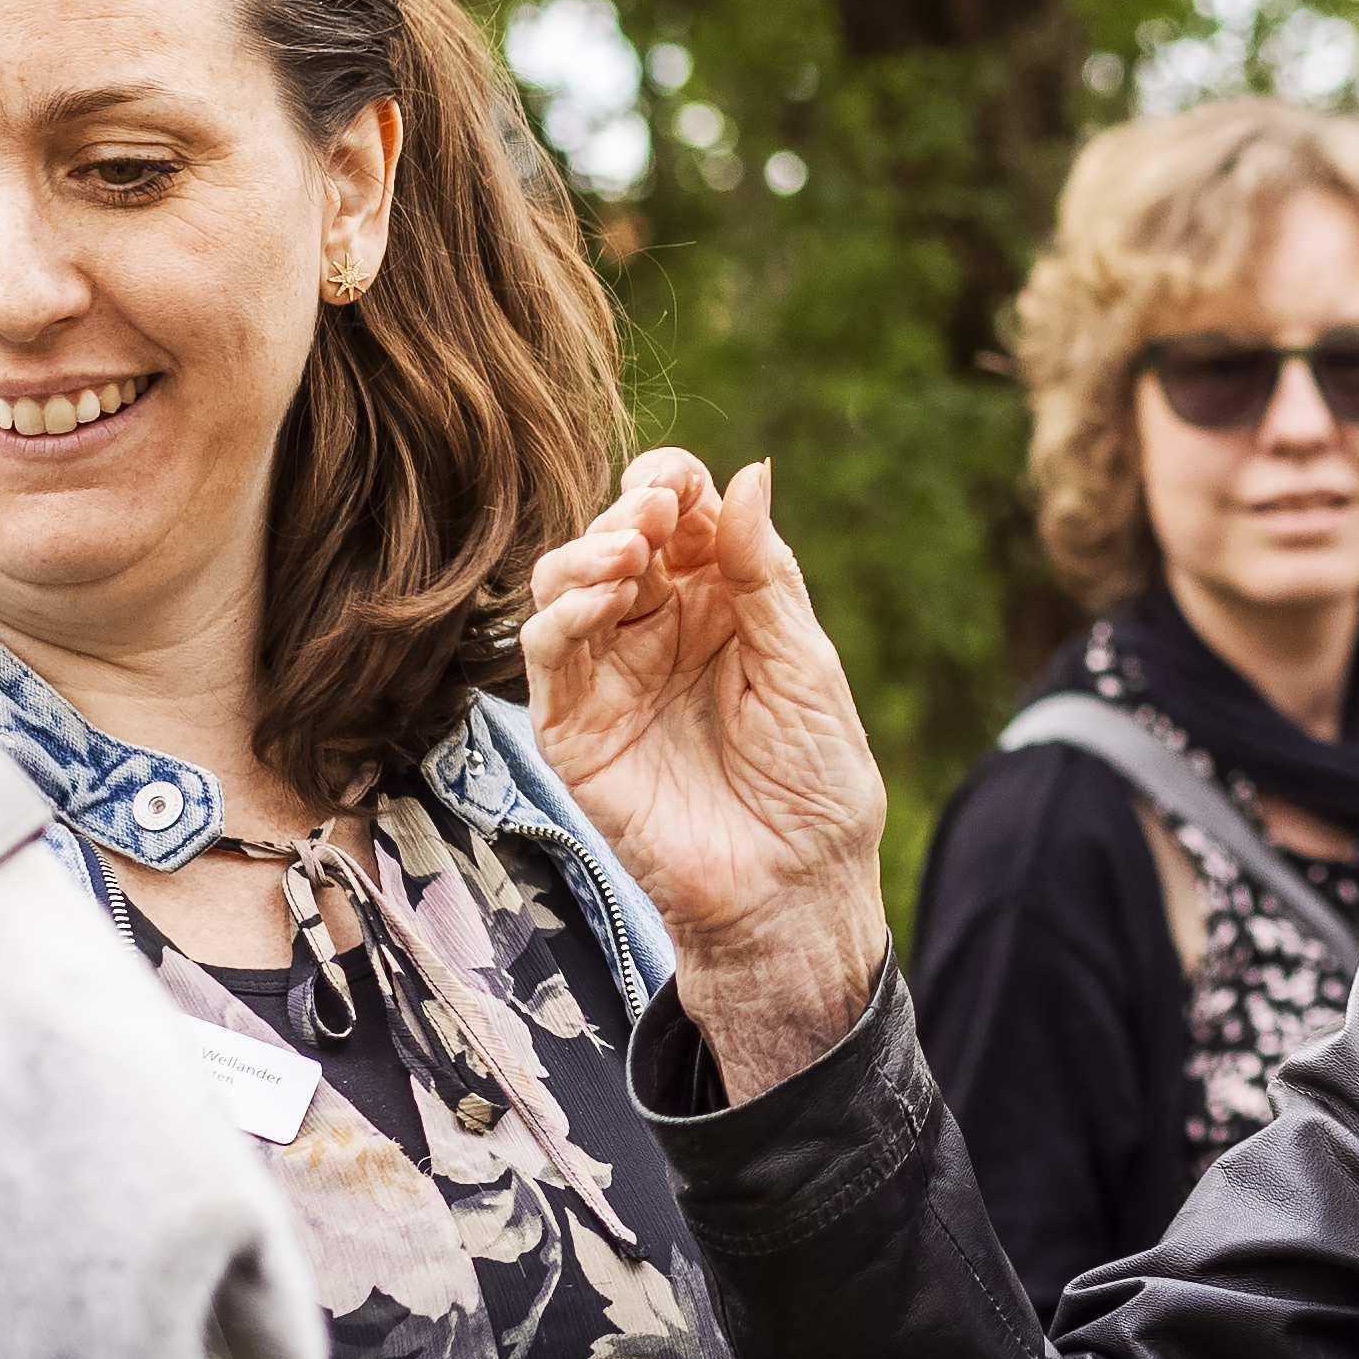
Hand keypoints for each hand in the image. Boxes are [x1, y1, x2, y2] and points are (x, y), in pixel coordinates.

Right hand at [516, 446, 896, 1088]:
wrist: (791, 887)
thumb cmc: (814, 783)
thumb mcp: (803, 662)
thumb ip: (766, 571)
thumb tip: (751, 471)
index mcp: (721, 604)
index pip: (678, 517)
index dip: (671, 486)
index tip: (679, 485)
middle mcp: (658, 630)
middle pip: (615, 538)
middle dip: (627, 513)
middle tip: (651, 517)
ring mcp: (611, 676)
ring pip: (564, 584)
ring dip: (586, 552)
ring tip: (629, 555)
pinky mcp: (573, 727)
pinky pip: (545, 653)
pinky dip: (561, 613)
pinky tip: (602, 600)